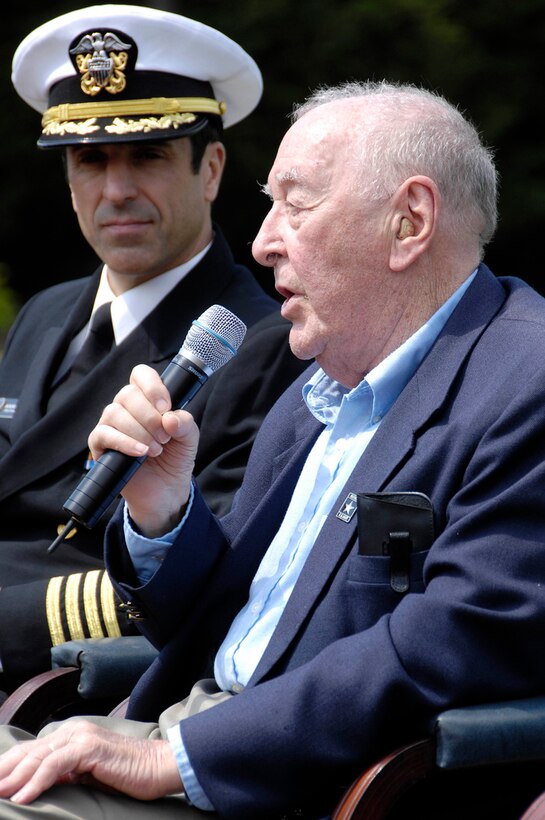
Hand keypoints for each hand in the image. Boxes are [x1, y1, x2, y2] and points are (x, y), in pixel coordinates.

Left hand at [0, 720, 182, 804]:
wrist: (159, 766)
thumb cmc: (128, 775)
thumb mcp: (88, 776)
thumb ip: (65, 774)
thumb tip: (37, 786)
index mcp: (70, 737)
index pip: (29, 753)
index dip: (7, 770)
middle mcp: (72, 732)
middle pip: (27, 753)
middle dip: (3, 773)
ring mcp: (81, 737)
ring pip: (37, 758)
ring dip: (12, 780)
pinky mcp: (90, 748)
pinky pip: (56, 764)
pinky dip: (36, 781)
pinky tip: (22, 797)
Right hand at [88, 364, 199, 536]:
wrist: (165, 491)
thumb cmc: (175, 458)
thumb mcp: (189, 439)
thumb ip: (185, 423)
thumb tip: (170, 416)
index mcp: (147, 399)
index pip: (141, 375)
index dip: (152, 386)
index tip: (166, 407)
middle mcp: (126, 407)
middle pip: (128, 394)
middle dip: (150, 417)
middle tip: (165, 438)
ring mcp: (110, 424)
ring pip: (115, 412)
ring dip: (140, 431)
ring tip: (156, 450)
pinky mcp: (100, 444)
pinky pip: (104, 434)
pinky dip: (125, 442)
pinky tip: (140, 453)